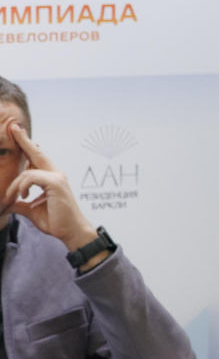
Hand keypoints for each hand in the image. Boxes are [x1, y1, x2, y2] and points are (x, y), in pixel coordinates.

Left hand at [3, 121, 101, 267]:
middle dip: (23, 140)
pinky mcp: (56, 183)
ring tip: (10, 198)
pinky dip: (23, 186)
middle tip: (12, 127)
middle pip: (36, 153)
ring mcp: (57, 177)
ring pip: (27, 172)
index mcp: (51, 178)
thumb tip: (8, 203)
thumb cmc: (56, 221)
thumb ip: (20, 203)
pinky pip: (31, 178)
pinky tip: (24, 196)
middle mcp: (55, 174)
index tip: (18, 133)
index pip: (37, 158)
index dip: (27, 146)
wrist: (70, 231)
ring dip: (15, 186)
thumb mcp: (31, 211)